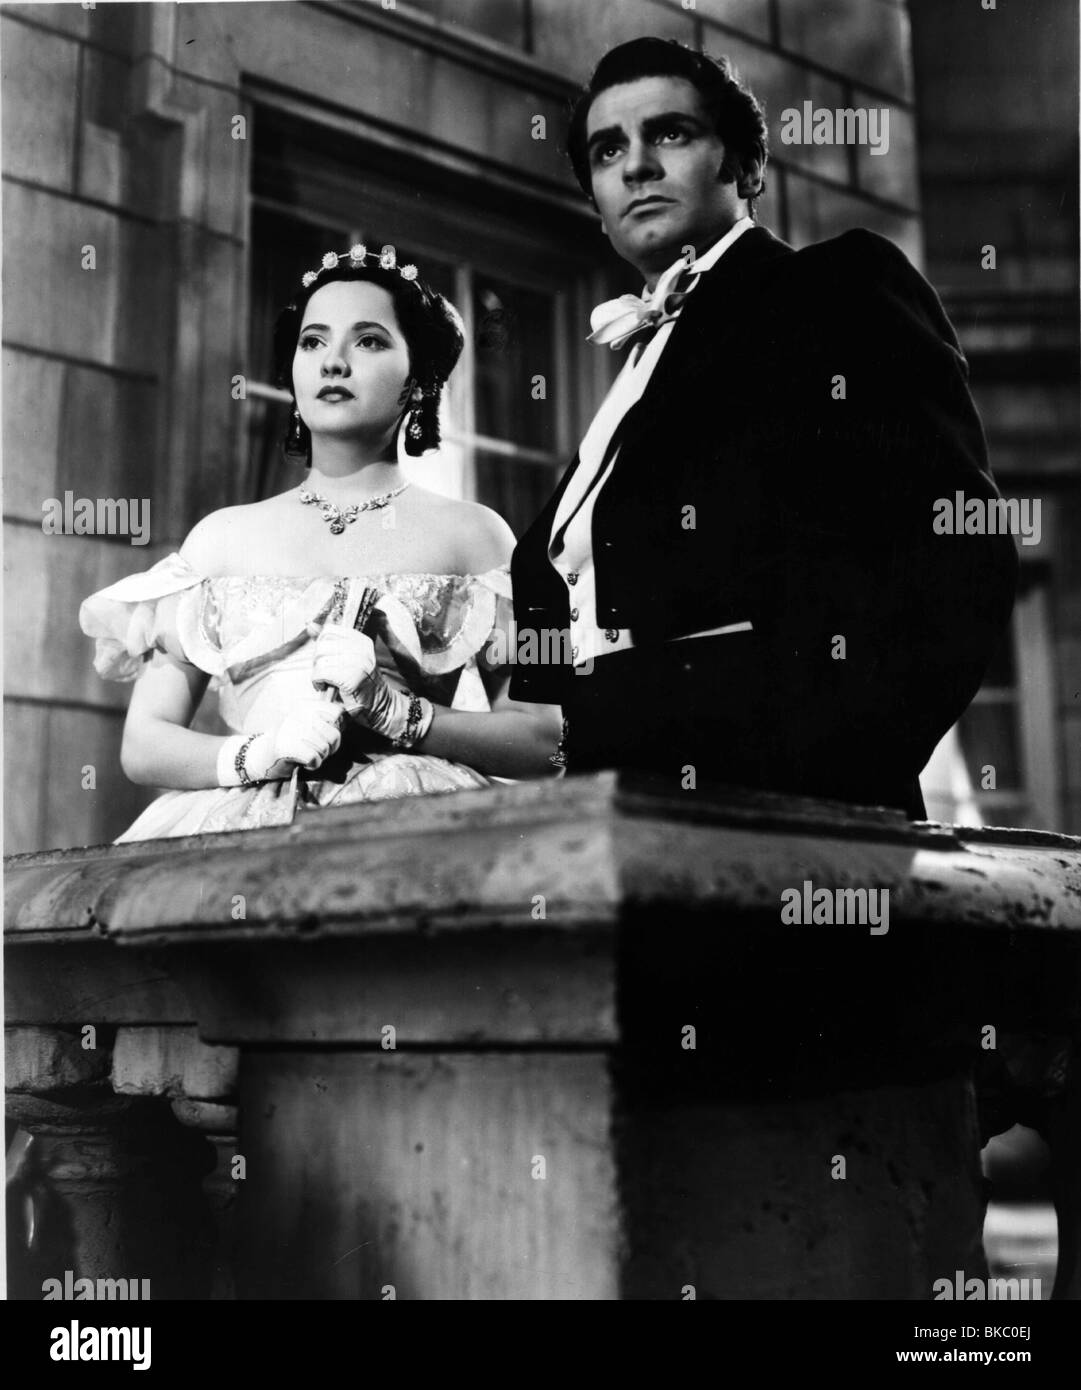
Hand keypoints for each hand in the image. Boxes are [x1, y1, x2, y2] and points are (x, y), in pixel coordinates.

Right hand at [246, 698, 343, 779]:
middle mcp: (299, 714)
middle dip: (330, 747)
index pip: (337, 712)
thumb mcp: (307, 724)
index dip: (337, 727)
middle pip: (334, 734)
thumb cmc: (290, 741)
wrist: (260, 756)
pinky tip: (302, 761)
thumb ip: (326, 721)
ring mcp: (292, 730)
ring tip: (306, 754)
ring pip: (325, 748)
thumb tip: (348, 720)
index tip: (324, 735)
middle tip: (315, 749)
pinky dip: (312, 764)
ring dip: (320, 757)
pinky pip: (315, 759)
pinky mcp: (288, 747)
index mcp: (306, 705)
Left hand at [310, 625, 432, 746]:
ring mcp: (357, 663)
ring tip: (325, 681)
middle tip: (324, 673)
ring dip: (317, 673)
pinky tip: (324, 687)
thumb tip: (310, 624)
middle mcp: (361, 649)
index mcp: (362, 641)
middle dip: (317, 660)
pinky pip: (322, 673)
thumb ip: (329, 642)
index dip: (321, 645)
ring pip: (321, 660)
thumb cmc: (359, 685)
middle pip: (323, 645)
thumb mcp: (347, 659)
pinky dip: (318, 681)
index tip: (325, 658)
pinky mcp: (351, 678)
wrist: (379, 707)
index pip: (329, 631)